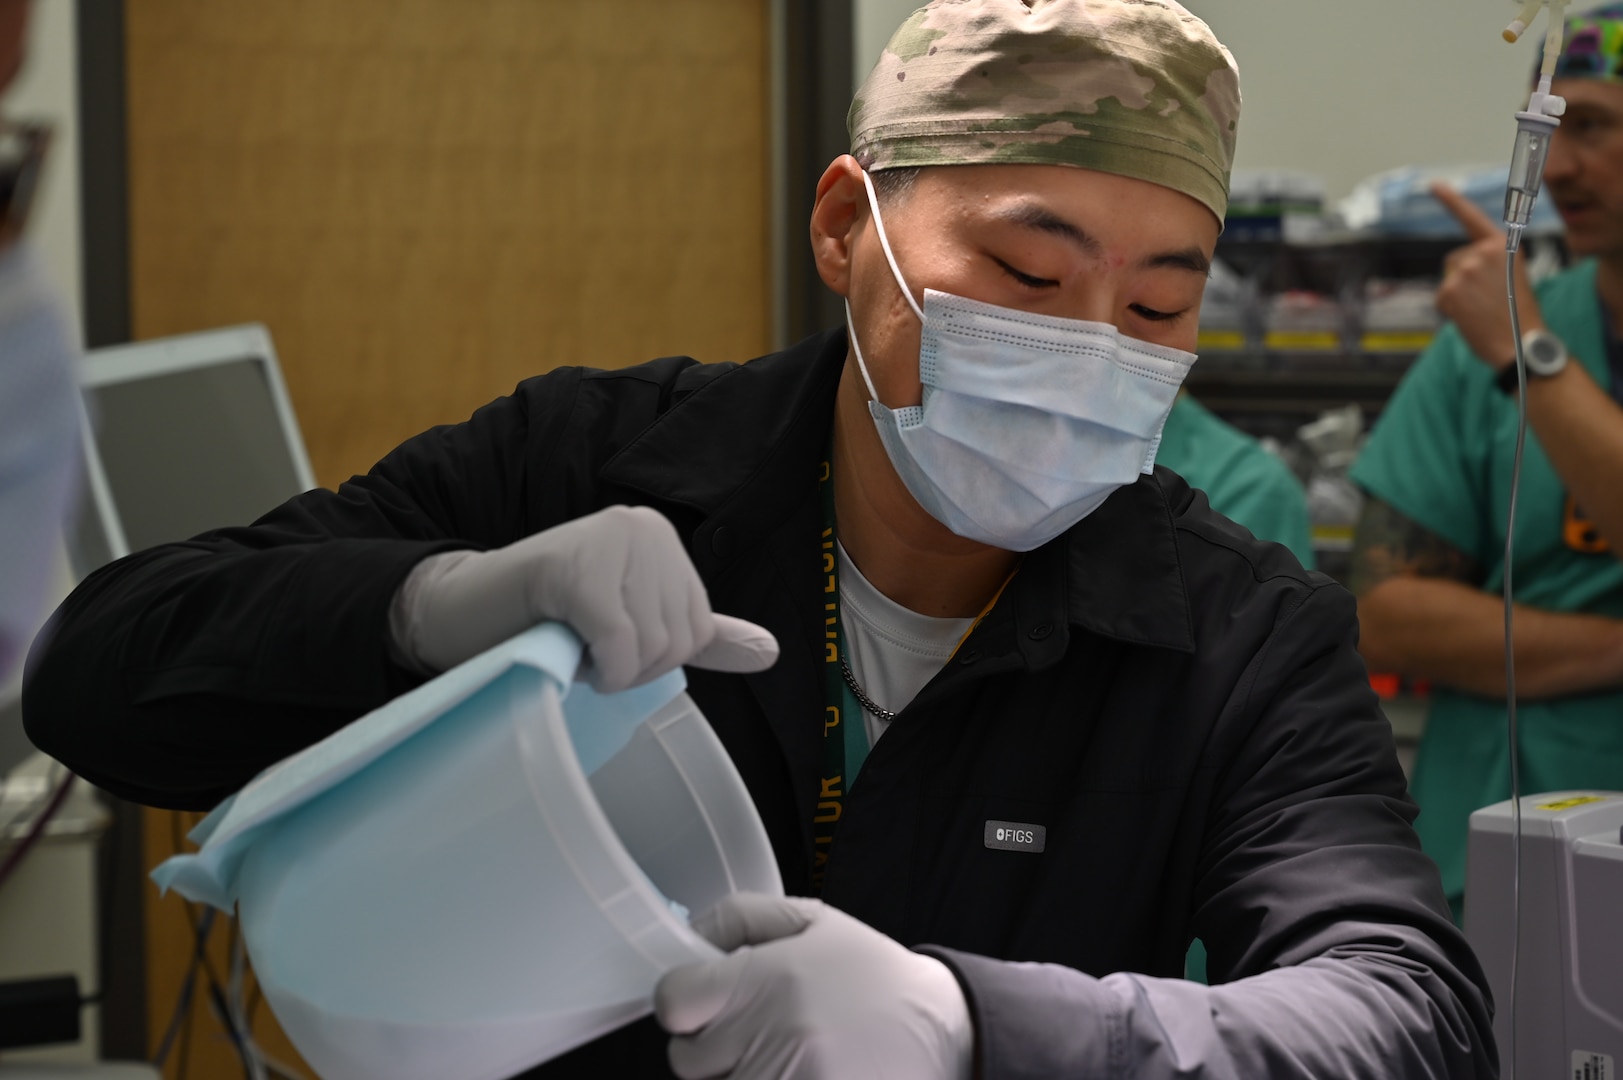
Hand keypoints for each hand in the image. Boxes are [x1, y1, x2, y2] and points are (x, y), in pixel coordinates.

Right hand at [391, 504, 777, 690]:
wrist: (458, 611)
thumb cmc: (541, 621)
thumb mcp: (631, 623)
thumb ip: (696, 634)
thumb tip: (769, 652)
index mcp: (661, 538)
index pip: (696, 631)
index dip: (649, 661)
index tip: (604, 643)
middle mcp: (643, 527)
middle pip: (676, 643)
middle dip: (628, 669)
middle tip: (582, 648)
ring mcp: (608, 540)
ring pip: (650, 649)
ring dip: (606, 671)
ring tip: (569, 643)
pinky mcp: (575, 566)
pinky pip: (617, 645)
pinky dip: (594, 668)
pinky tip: (565, 651)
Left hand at [655, 893, 973, 1079]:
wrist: (942, 1031)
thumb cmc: (873, 976)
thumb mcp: (814, 922)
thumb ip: (741, 917)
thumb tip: (688, 935)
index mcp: (765, 980)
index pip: (673, 1002)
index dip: (684, 1000)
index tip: (703, 1000)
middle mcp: (770, 1036)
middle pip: (687, 1057)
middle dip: (711, 1045)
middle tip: (755, 1030)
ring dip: (738, 1073)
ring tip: (784, 1055)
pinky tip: (797, 1071)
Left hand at [1430, 183, 1545, 368]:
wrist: (1521, 342)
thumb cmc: (1518, 312)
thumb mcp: (1513, 274)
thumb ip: (1489, 261)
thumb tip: (1462, 263)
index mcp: (1501, 245)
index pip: (1471, 218)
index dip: (1451, 201)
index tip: (1433, 185)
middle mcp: (1481, 252)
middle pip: (1454, 259)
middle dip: (1463, 277)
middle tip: (1488, 299)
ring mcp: (1463, 270)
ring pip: (1448, 278)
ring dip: (1458, 293)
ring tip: (1482, 308)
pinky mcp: (1449, 290)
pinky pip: (1442, 296)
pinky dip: (1451, 308)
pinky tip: (1470, 316)